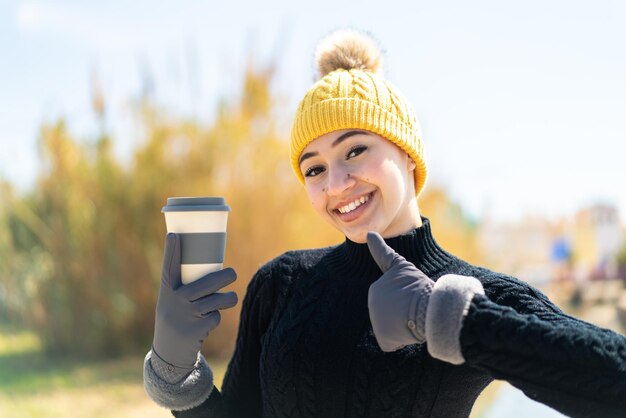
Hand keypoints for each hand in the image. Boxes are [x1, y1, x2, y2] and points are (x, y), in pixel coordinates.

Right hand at [152, 233, 237, 368]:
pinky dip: (216, 318)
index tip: (174, 234)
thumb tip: (219, 271)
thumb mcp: (173, 301)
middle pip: (208, 282)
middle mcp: (176, 301)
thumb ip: (189, 287)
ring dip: (228, 299)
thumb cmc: (176, 318)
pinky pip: (216, 316)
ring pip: (218, 300)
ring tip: (228, 299)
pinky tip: (206, 323)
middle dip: (226, 276)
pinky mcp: (197, 329)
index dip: (172, 251)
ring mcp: (187, 315)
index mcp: (167, 290)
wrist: (169, 352)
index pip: (169, 267)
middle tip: (233, 274)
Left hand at [366, 231, 433, 351]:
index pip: (389, 298)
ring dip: (403, 326)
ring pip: (392, 327)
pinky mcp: (382, 338)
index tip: (408, 295)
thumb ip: (382, 252)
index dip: (403, 297)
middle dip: (402, 312)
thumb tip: (368, 234)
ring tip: (414, 318)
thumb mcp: (400, 265)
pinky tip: (409, 332)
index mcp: (375, 289)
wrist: (426, 305)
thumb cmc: (417, 285)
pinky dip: (401, 341)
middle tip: (414, 306)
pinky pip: (391, 343)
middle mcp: (372, 305)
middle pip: (390, 313)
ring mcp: (376, 321)